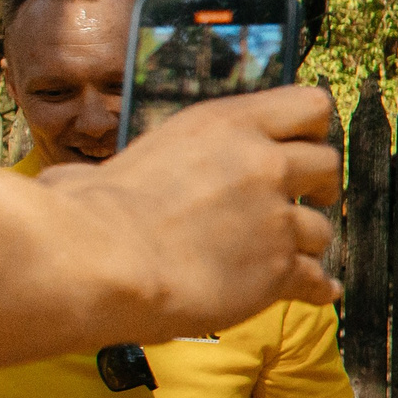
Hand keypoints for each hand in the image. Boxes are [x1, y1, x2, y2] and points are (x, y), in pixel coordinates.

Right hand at [44, 86, 342, 338]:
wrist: (97, 260)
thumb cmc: (87, 212)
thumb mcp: (121, 159)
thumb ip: (129, 170)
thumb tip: (70, 183)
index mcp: (227, 124)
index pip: (308, 105)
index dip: (311, 128)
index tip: (303, 144)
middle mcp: (261, 163)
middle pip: (328, 163)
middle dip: (320, 183)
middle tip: (308, 197)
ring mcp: (274, 218)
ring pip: (322, 229)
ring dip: (306, 243)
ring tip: (286, 253)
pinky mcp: (277, 269)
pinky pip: (316, 279)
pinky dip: (319, 289)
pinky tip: (319, 292)